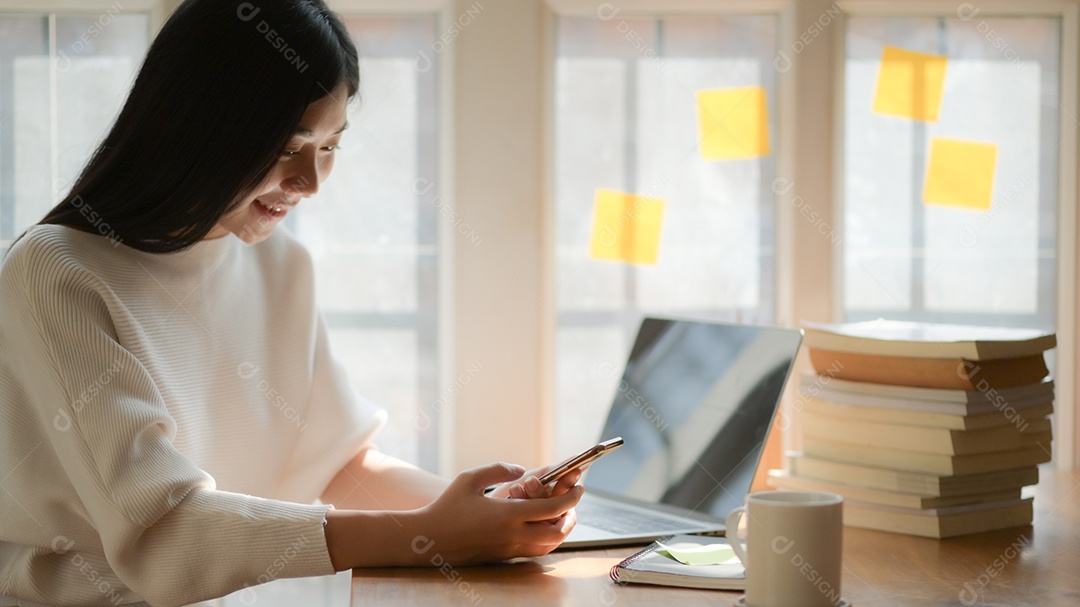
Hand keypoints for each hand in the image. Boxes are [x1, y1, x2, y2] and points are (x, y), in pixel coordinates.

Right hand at [405, 462, 582, 563]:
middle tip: (573, 503)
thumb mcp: (470, 478)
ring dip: (560, 530)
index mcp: (507, 514)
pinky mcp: (503, 558)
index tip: (579, 488)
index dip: (571, 498)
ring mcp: (509, 550)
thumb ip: (499, 470)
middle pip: (557, 531)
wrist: (428, 540)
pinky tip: (541, 526)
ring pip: (548, 546)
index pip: (551, 508)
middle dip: (571, 516)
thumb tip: (522, 470)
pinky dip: (545, 540)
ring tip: (560, 514)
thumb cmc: (447, 506)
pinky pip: (534, 552)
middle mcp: (512, 535)